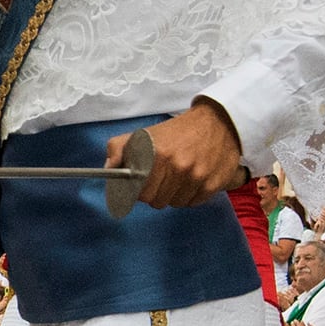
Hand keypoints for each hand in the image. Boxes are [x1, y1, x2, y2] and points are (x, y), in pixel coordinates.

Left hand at [112, 100, 244, 210]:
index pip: (142, 193)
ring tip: (177, 178)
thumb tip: (108, 169)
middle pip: (158, 201)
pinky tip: (191, 180)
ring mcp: (198, 176)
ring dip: (174, 195)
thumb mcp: (143, 134)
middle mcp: (179, 167)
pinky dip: (191, 196)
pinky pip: (194, 203)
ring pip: (176, 203)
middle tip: (161, 180)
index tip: (143, 185)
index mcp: (159, 155)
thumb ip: (117, 148)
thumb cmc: (177, 131)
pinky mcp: (214, 183)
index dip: (140, 191)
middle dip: (156, 193)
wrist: (217, 122)